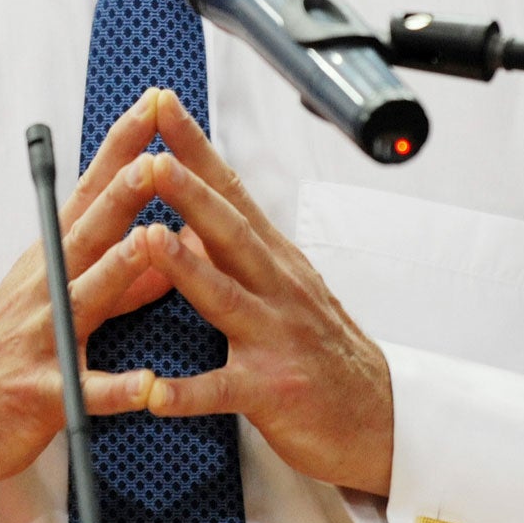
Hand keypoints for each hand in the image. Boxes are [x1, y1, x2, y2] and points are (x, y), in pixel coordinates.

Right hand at [0, 91, 177, 489]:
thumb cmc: (18, 345)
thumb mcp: (67, 297)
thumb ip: (126, 275)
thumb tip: (180, 239)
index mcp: (55, 258)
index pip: (92, 189)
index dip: (123, 147)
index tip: (155, 103)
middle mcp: (47, 287)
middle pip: (88, 233)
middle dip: (122, 194)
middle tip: (156, 159)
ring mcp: (42, 338)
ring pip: (83, 299)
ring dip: (117, 270)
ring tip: (151, 246)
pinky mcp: (43, 394)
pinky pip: (83, 392)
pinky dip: (114, 390)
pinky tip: (146, 386)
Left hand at [139, 92, 394, 496]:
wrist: (376, 417)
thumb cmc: (319, 349)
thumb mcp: (282, 286)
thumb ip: (237, 251)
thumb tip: (190, 212)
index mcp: (273, 259)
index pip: (231, 191)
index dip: (196, 148)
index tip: (162, 106)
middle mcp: (276, 288)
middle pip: (229, 231)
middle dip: (189, 192)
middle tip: (151, 157)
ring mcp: (276, 337)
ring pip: (226, 297)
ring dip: (185, 268)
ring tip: (147, 239)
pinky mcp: (273, 391)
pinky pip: (224, 392)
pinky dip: (188, 393)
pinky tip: (154, 393)